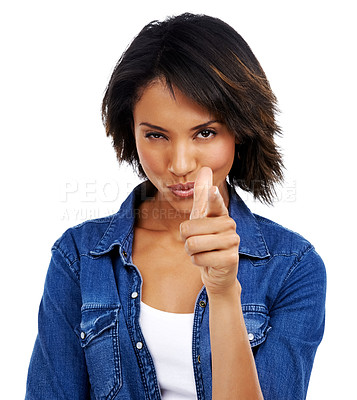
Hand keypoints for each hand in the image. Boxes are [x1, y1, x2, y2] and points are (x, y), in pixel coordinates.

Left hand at [180, 167, 240, 295]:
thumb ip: (202, 194)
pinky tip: (208, 262)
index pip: (215, 202)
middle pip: (187, 228)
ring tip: (203, 251)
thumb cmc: (207, 238)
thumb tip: (205, 168)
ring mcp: (232, 242)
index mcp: (220, 212)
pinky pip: (199, 259)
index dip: (212, 197)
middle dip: (185, 239)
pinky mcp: (231, 259)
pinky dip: (198, 262)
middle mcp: (229, 224)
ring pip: (192, 244)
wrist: (218, 270)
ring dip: (191, 251)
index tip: (212, 190)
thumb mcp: (202, 216)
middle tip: (197, 242)